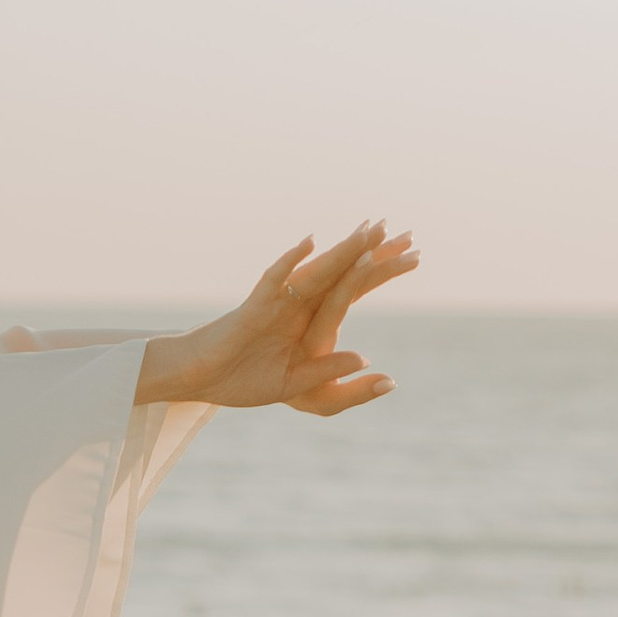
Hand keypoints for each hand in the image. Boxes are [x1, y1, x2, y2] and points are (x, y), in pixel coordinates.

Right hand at [153, 221, 418, 415]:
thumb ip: (330, 372)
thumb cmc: (244, 380)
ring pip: (317, 271)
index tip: (415, 254)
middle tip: (407, 232)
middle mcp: (299, 305)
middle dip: (374, 251)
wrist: (202, 382)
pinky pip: (274, 281)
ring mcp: (278, 303)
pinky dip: (291, 262)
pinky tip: (310, 243)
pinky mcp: (254, 309)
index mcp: (311, 320)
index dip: (382, 270)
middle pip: (343, 272)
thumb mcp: (298, 386)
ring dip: (343, 251)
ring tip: (370, 230)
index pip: (354, 288)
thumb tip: (366, 359)